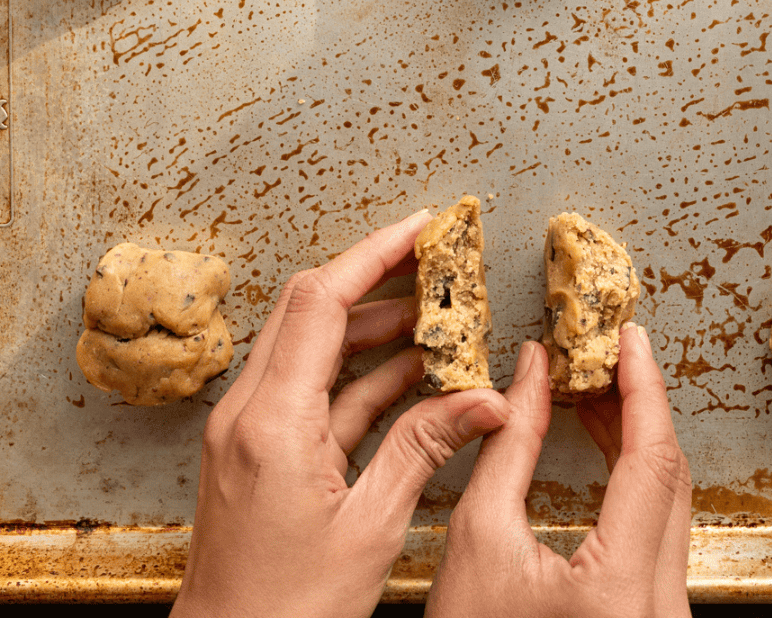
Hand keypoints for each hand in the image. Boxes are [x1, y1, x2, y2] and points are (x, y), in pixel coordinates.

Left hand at [171, 210, 510, 617]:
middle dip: (375, 276)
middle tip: (431, 262)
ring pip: (314, 346)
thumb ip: (426, 448)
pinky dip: (361, 373)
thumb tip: (485, 399)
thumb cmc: (287, 611)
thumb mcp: (372, 527)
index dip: (373, 254)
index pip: (322, 302)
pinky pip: (313, 389)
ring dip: (373, 326)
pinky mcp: (259, 449)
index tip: (418, 227)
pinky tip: (409, 371)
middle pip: (312, 309)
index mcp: (273, 422)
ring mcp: (249, 429)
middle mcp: (249, 412)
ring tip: (433, 317)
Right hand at [425, 323, 691, 617]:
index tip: (630, 339)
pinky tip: (604, 446)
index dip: (642, 386)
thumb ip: (510, 444)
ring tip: (594, 391)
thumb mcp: (478, 539)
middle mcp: (661, 612)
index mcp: (621, 594)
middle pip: (670, 478)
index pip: (652, 460)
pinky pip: (660, 530)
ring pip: (670, 503)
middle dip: (636, 405)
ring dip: (635, 439)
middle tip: (602, 356)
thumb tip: (532, 372)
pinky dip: (634, 478)